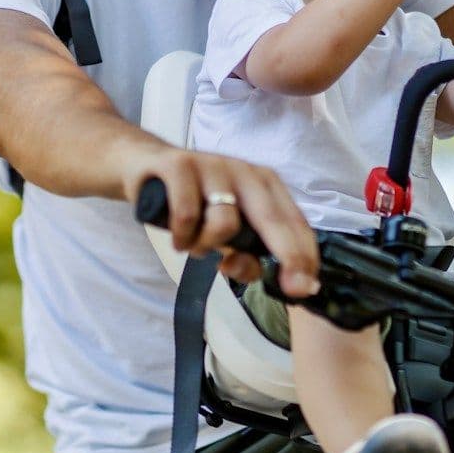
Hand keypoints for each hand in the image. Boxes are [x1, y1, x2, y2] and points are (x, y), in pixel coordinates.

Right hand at [127, 148, 319, 296]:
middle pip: (272, 219)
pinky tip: (178, 239)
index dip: (304, 255)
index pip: (293, 221)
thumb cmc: (194, 201)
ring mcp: (212, 166)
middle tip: (291, 287)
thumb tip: (254, 273)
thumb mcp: (225, 227)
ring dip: (207, 247)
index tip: (308, 287)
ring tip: (192, 245)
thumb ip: (244, 251)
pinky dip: (183, 237)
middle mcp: (243, 171)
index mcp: (263, 183)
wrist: (145, 164)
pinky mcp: (179, 166)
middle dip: (288, 256)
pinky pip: (187, 215)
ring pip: (225, 223)